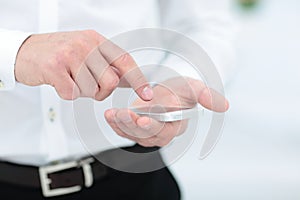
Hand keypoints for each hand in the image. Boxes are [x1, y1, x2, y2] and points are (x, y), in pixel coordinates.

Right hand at [15, 30, 152, 100]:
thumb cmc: (58, 53)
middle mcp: (86, 45)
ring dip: (82, 91)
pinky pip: (73, 94)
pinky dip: (67, 93)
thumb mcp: (86, 51)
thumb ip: (107, 65)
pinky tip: (60, 81)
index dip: (138, 79)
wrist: (25, 51)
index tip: (146, 94)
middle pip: (111, 82)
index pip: (125, 61)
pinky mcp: (55, 68)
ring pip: (92, 90)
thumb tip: (130, 80)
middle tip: (88, 86)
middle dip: (101, 91)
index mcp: (96, 40)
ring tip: (70, 79)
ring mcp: (70, 55)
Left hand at [104, 76, 228, 146]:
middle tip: (121, 114)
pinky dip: (115, 124)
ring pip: (133, 135)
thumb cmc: (180, 89)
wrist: (168, 88)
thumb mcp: (194, 88)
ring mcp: (148, 132)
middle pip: (147, 136)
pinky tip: (108, 116)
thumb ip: (207, 96)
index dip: (153, 126)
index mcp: (177, 125)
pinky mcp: (136, 128)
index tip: (141, 118)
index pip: (165, 132)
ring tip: (111, 113)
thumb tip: (225, 105)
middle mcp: (162, 133)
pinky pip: (124, 130)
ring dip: (121, 125)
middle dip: (133, 126)